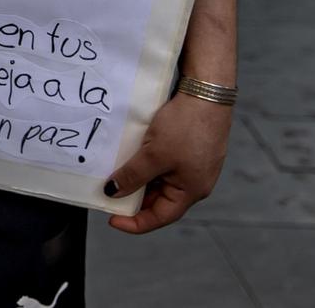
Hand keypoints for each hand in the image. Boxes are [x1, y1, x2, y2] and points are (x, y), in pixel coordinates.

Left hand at [105, 92, 232, 232]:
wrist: (207, 92)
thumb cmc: (186, 127)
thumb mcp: (153, 155)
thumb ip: (133, 176)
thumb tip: (113, 193)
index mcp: (191, 191)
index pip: (160, 216)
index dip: (135, 222)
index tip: (112, 219)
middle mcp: (194, 182)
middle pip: (159, 199)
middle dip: (134, 198)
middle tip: (108, 192)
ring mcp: (192, 164)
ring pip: (160, 180)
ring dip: (139, 178)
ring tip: (115, 172)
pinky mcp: (189, 148)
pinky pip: (163, 163)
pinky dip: (146, 163)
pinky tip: (130, 154)